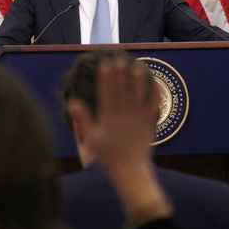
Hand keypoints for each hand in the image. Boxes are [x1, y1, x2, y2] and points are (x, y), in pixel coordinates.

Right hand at [68, 57, 171, 225]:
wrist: (130, 170)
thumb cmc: (108, 155)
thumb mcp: (91, 138)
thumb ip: (83, 119)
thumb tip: (73, 103)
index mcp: (109, 117)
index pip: (107, 92)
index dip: (106, 77)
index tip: (105, 64)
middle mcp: (124, 114)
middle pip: (122, 89)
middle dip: (120, 73)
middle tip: (119, 58)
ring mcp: (138, 118)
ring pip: (139, 94)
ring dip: (138, 79)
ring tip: (137, 65)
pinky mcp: (149, 123)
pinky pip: (153, 105)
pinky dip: (155, 94)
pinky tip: (155, 83)